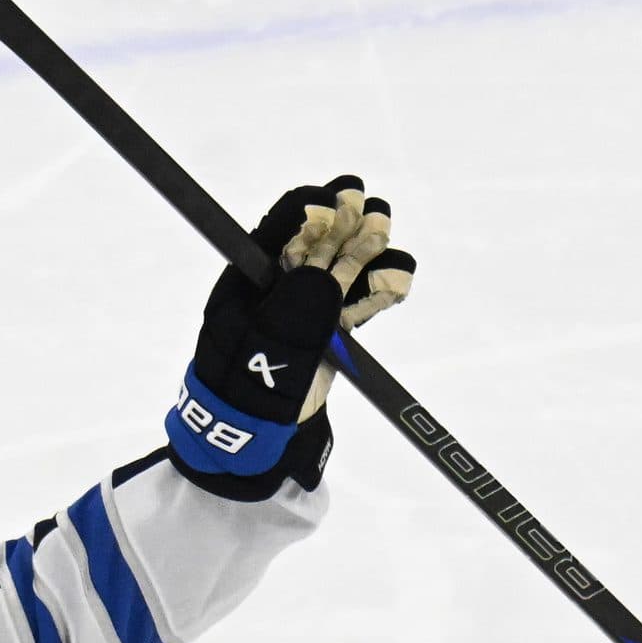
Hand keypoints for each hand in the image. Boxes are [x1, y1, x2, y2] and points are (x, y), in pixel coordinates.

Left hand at [167, 177, 413, 489]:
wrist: (250, 441)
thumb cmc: (246, 390)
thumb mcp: (265, 346)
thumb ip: (296, 309)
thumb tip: (327, 272)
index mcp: (246, 285)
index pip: (276, 233)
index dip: (306, 212)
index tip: (335, 201)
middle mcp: (276, 292)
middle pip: (315, 246)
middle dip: (344, 226)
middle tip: (372, 209)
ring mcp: (304, 312)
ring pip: (341, 274)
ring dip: (367, 255)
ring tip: (385, 233)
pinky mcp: (326, 335)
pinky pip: (355, 307)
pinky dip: (376, 294)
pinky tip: (396, 278)